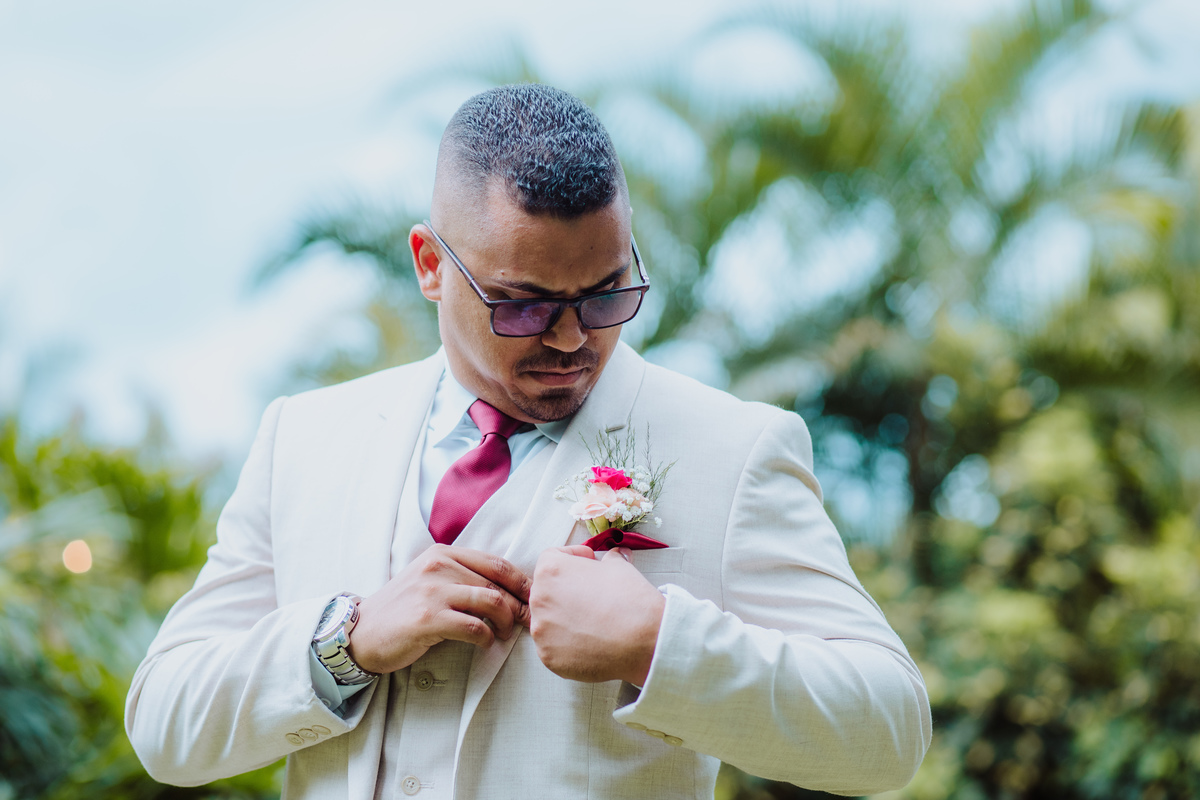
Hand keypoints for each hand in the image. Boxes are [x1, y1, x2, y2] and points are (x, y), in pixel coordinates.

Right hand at [347, 544, 531, 673]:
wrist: (362, 632)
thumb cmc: (402, 610)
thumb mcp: (430, 580)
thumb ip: (462, 578)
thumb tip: (507, 591)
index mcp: (442, 553)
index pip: (495, 563)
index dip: (521, 581)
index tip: (533, 597)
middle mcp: (438, 566)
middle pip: (497, 583)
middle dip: (518, 604)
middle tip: (527, 621)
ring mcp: (432, 592)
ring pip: (490, 602)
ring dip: (505, 621)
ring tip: (504, 633)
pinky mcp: (428, 619)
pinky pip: (473, 627)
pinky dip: (486, 637)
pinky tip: (484, 642)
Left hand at [529, 545, 665, 684]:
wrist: (644, 640)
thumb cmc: (630, 600)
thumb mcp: (619, 566)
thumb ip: (609, 559)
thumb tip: (615, 556)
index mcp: (550, 571)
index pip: (551, 557)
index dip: (572, 558)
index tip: (587, 563)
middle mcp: (538, 600)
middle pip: (547, 591)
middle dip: (567, 590)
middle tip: (591, 595)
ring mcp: (541, 632)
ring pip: (548, 621)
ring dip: (565, 618)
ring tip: (592, 621)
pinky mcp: (549, 657)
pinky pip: (553, 646)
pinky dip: (568, 643)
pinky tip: (590, 641)